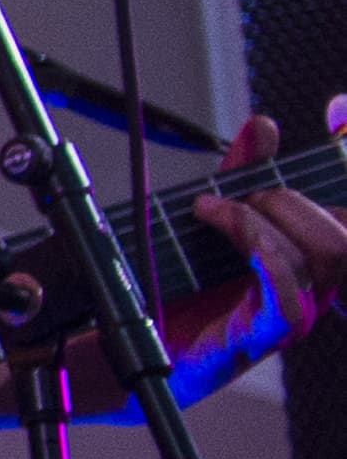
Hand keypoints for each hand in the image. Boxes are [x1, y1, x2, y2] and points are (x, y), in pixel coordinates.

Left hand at [180, 99, 346, 387]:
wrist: (132, 339)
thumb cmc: (178, 284)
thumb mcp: (211, 218)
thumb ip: (241, 175)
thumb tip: (265, 126)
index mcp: (309, 257)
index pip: (343, 218)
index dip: (340, 172)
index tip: (336, 120)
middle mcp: (313, 286)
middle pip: (341, 235)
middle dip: (289, 199)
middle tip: (235, 196)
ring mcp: (295, 311)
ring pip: (319, 255)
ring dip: (262, 217)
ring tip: (211, 209)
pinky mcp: (266, 333)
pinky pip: (289, 292)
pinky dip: (258, 246)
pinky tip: (222, 223)